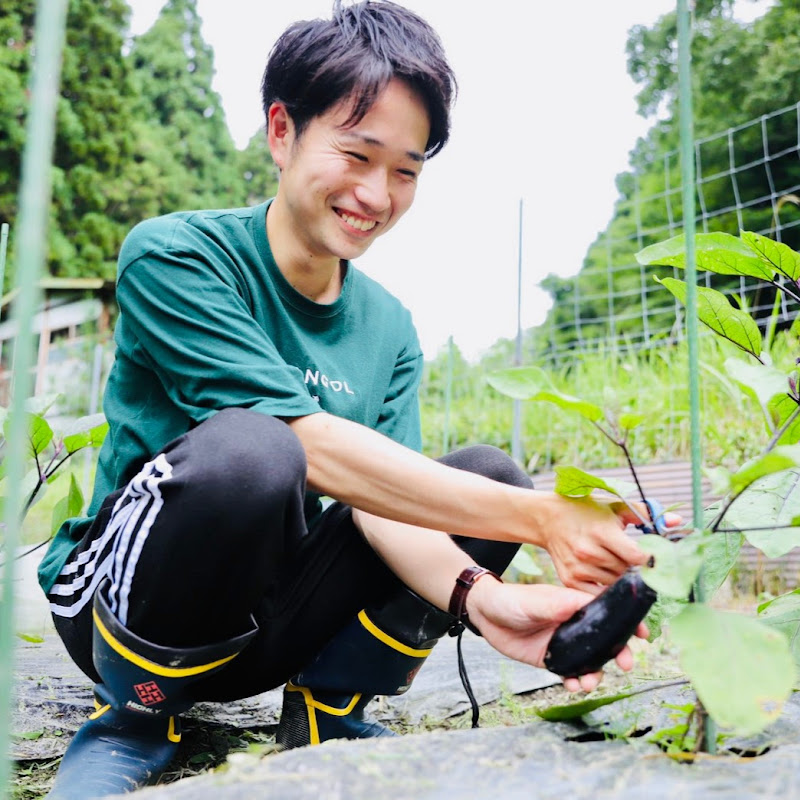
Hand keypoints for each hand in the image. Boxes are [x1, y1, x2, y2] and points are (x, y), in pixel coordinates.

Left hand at [465, 576, 647, 691]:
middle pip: (605, 640)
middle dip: (620, 653)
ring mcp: (564, 642)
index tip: (643, 634)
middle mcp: (573, 624)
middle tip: (626, 665)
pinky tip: (573, 685)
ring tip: (590, 682)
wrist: (485, 615)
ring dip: (596, 673)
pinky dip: (576, 681)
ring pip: (590, 660)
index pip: (608, 611)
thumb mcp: (535, 600)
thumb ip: (558, 604)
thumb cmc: (511, 599)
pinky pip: (570, 673)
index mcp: (574, 604)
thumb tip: (586, 602)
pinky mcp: (551, 659)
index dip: (627, 621)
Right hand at [537, 494, 679, 592]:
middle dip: (637, 573)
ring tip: (624, 574)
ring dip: (624, 583)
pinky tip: (613, 588)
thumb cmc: (586, 510)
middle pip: (627, 574)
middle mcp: (589, 552)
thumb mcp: (615, 506)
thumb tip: (677, 521)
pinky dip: (608, 594)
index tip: (659, 563)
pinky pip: (598, 596)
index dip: (651, 562)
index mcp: (602, 532)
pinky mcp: (570, 580)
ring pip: (615, 586)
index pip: (637, 557)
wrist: (549, 518)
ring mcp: (578, 568)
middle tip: (643, 570)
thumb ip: (646, 514)